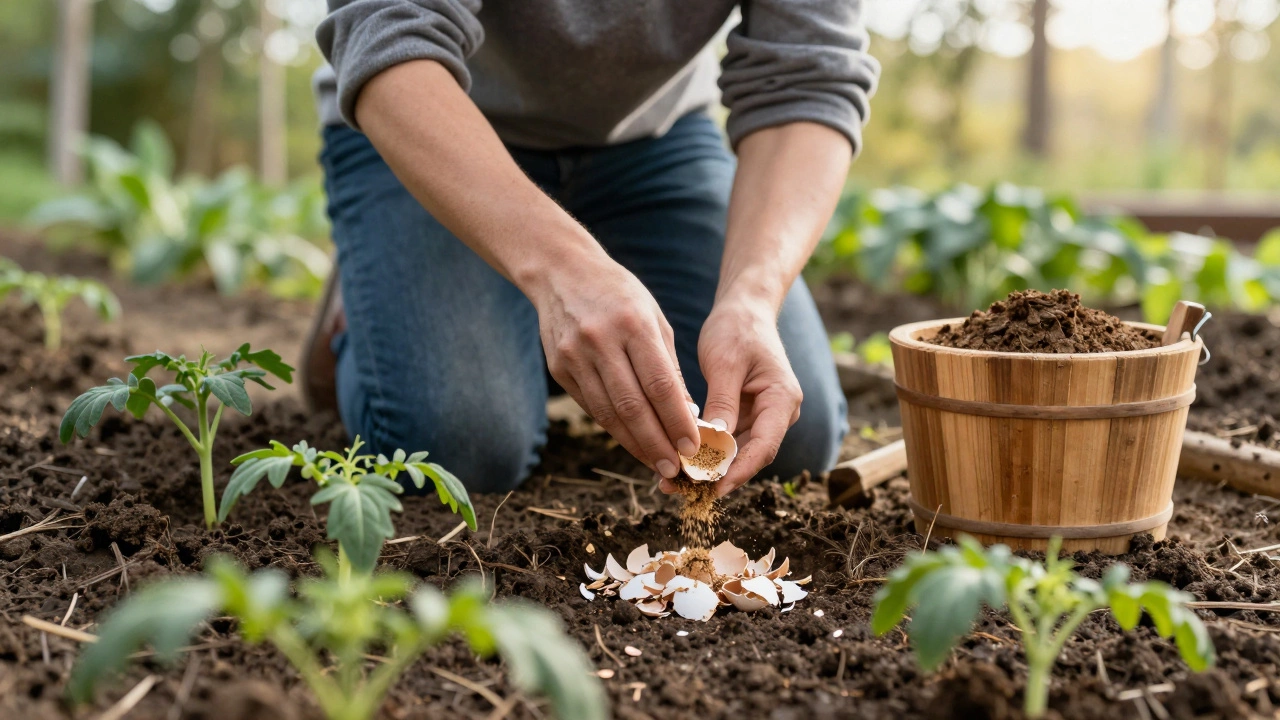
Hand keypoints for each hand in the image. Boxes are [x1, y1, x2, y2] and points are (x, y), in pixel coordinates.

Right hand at [531, 254, 700, 477]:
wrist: (562, 273)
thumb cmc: (620, 294)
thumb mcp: (653, 317)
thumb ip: (669, 366)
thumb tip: (686, 416)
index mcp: (633, 324)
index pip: (659, 384)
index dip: (676, 420)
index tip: (692, 447)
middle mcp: (600, 341)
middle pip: (632, 405)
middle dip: (656, 443)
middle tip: (675, 469)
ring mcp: (575, 356)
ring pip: (608, 413)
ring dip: (634, 444)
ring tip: (656, 464)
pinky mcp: (559, 368)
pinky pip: (591, 406)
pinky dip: (614, 428)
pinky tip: (632, 442)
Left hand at [673, 298, 801, 496]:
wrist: (744, 310)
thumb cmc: (738, 328)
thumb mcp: (726, 363)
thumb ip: (722, 402)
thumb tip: (714, 441)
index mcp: (782, 400)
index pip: (763, 447)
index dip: (739, 472)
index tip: (712, 488)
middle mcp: (777, 414)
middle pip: (749, 457)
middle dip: (715, 475)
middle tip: (677, 488)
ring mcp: (761, 417)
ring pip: (735, 453)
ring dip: (705, 467)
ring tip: (670, 482)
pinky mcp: (744, 416)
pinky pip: (725, 441)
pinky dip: (703, 451)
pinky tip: (676, 461)